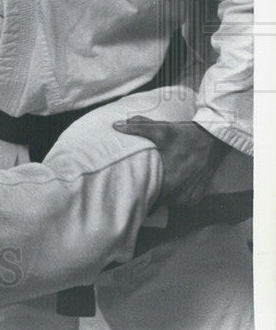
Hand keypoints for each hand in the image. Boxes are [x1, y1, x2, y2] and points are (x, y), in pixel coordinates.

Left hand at [114, 116, 231, 204]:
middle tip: (139, 187)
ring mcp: (191, 198)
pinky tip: (170, 186)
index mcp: (170, 183)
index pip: (149, 201)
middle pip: (158, 203)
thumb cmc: (185, 135)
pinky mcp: (198, 197)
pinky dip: (176, 196)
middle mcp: (181, 195)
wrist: (213, 139)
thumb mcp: (160, 130)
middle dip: (149, 196)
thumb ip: (137, 128)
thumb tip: (116, 126)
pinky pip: (181, 203)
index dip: (139, 198)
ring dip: (163, 196)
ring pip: (169, 204)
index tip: (130, 193)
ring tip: (154, 185)